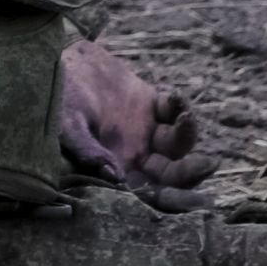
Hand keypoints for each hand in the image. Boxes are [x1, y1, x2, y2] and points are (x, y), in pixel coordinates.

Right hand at [57, 39, 219, 207]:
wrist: (62, 63)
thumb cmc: (59, 101)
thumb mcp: (68, 128)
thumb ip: (89, 151)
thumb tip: (116, 177)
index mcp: (116, 170)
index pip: (148, 194)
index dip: (172, 201)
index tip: (193, 203)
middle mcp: (136, 156)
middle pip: (172, 174)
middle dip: (191, 173)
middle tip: (207, 165)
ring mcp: (147, 131)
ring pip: (179, 144)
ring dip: (188, 134)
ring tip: (186, 118)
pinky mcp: (154, 105)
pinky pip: (174, 111)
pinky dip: (180, 107)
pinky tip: (176, 98)